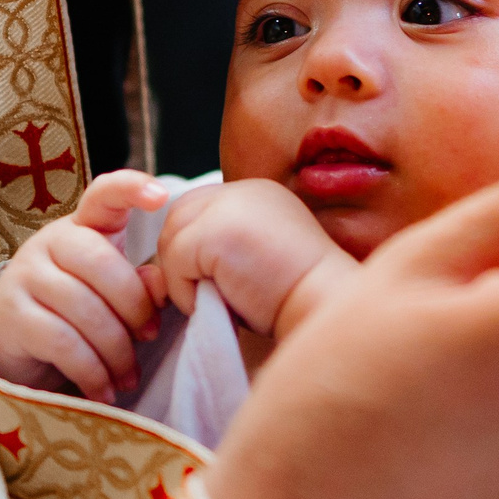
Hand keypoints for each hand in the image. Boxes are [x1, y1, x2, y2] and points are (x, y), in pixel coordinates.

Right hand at [0, 170, 168, 399]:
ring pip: (85, 309)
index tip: (161, 196)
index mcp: (81, 228)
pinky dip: (92, 372)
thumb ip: (137, 284)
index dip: (130, 188)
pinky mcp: (11, 315)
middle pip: (102, 263)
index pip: (102, 195)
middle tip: (150, 337)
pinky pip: (64, 343)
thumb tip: (160, 285)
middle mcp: (49, 242)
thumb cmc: (69, 313)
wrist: (9, 349)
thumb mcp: (108, 295)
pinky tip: (104, 390)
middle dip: (134, 308)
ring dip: (116, 351)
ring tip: (129, 377)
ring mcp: (25, 276)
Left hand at [157, 178, 356, 336]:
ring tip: (222, 300)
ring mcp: (230, 206)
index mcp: (259, 194)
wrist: (327, 307)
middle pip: (178, 218)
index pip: (199, 207)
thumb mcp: (260, 258)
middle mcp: (245, 190)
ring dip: (185, 279)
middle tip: (212, 295)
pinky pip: (174, 263)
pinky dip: (187, 293)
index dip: (195, 246)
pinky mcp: (215, 231)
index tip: (214, 282)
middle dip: (183, 261)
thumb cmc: (299, 299)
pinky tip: (224, 304)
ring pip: (171, 239)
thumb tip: (176, 262)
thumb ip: (225, 246)